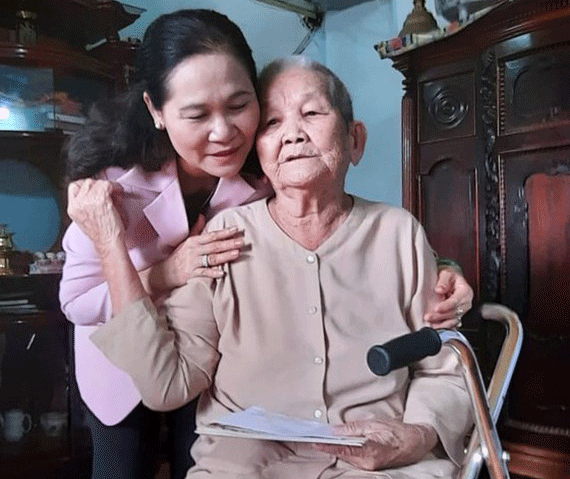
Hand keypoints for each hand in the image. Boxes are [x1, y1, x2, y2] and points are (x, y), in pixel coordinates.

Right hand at [67, 179, 124, 253]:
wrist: (108, 243)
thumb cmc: (103, 234)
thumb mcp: (88, 217)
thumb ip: (89, 203)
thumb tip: (102, 191)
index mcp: (73, 209)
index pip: (74, 187)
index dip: (87, 186)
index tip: (96, 188)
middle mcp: (78, 204)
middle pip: (86, 182)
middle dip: (98, 185)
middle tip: (109, 192)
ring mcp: (88, 201)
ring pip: (97, 182)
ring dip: (107, 186)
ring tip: (115, 194)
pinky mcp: (100, 200)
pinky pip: (107, 185)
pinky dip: (115, 186)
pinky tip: (119, 192)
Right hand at [159, 214, 244, 287]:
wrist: (164, 272)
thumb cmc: (178, 256)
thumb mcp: (186, 240)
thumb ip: (197, 229)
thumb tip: (203, 216)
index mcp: (193, 241)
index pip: (211, 235)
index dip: (224, 232)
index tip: (235, 229)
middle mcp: (194, 251)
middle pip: (214, 246)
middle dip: (228, 243)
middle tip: (241, 242)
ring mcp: (192, 262)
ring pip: (211, 258)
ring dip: (224, 256)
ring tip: (236, 254)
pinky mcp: (191, 274)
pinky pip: (203, 273)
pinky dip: (212, 273)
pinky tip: (222, 273)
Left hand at [313, 419, 437, 470]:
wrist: (415, 442)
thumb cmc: (397, 432)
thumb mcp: (374, 424)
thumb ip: (353, 428)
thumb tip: (336, 430)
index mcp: (369, 452)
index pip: (343, 450)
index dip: (327, 446)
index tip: (315, 442)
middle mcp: (368, 463)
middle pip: (343, 454)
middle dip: (330, 446)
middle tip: (316, 437)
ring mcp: (370, 466)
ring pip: (348, 457)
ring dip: (338, 448)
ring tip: (325, 439)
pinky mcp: (371, 465)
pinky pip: (354, 458)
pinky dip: (346, 451)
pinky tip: (340, 444)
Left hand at [424, 267, 473, 327]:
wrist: (452, 279)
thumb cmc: (450, 276)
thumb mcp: (446, 273)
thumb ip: (443, 280)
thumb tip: (439, 289)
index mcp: (465, 291)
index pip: (456, 300)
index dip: (447, 305)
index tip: (437, 308)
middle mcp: (466, 302)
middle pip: (455, 312)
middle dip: (441, 316)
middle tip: (429, 317)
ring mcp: (462, 310)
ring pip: (454, 320)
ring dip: (442, 323)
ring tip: (431, 324)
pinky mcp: (457, 315)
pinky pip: (452, 323)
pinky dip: (444, 326)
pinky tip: (436, 327)